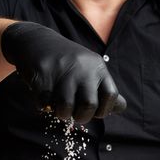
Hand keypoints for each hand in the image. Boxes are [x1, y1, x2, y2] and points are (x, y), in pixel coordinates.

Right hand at [1, 22, 125, 122]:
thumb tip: (121, 107)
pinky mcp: (42, 75)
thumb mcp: (90, 70)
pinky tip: (44, 97)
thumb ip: (104, 89)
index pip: (111, 96)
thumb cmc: (68, 63)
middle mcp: (82, 68)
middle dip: (82, 117)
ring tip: (58, 107)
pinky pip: (45, 104)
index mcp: (98, 67)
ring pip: (65, 107)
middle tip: (74, 115)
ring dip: (61, 114)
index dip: (104, 110)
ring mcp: (62, 71)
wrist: (37, 42)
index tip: (93, 110)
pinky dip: (44, 106)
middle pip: (89, 105)